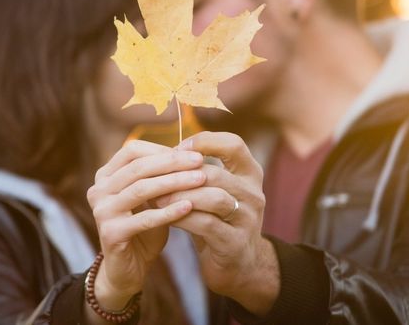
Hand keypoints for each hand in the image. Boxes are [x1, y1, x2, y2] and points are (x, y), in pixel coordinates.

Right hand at [86, 140, 205, 311]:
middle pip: (138, 167)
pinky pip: (144, 218)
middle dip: (172, 163)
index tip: (193, 153)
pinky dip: (169, 211)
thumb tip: (188, 152)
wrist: (127, 270)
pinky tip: (190, 207)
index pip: (132, 150)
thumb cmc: (143, 228)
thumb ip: (159, 176)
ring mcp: (101, 211)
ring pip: (141, 189)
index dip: (162, 149)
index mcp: (105, 175)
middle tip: (200, 162)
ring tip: (200, 180)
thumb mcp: (151, 198)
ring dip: (174, 183)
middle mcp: (98, 189)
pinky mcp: (110, 233)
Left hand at [155, 131, 279, 315]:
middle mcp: (254, 193)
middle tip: (154, 176)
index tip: (177, 149)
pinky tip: (165, 216)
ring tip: (156, 197)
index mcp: (251, 174)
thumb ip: (198, 172)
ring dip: (179, 196)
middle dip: (181, 174)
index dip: (204, 141)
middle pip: (216, 173)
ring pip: (212, 197)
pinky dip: (182, 217)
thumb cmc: (218, 220)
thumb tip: (163, 152)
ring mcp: (248, 219)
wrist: (238, 265)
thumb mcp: (214, 191)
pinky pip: (206, 224)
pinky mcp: (236, 242)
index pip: (234, 144)